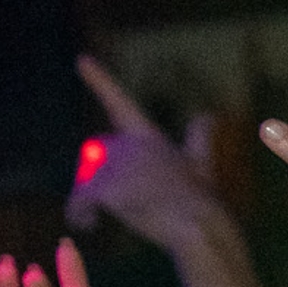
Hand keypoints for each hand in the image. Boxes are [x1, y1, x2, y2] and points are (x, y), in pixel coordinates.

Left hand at [67, 54, 234, 260]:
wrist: (198, 226)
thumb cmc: (200, 201)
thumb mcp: (202, 163)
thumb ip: (199, 138)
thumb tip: (209, 114)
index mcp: (148, 135)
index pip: (118, 101)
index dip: (99, 79)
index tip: (81, 59)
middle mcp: (129, 143)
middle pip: (95, 155)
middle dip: (96, 177)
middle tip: (113, 202)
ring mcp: (117, 165)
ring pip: (84, 180)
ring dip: (84, 200)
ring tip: (92, 222)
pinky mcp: (107, 188)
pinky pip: (79, 200)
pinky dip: (79, 213)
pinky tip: (88, 226)